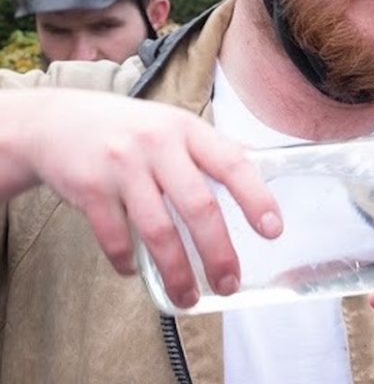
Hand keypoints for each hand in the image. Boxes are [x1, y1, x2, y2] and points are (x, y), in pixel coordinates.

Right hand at [8, 89, 282, 307]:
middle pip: (198, 206)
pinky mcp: (89, 187)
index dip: (255, 198)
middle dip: (218, 252)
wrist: (54, 122)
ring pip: (158, 230)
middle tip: (229, 283)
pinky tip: (135, 272)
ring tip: (188, 297)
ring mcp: (122, 165)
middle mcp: (158, 144)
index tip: (273, 230)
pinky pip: (115, 237)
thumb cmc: (128, 129)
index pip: (232, 163)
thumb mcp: (173, 126)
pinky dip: (127, 261)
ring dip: (177, 271)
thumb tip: (260, 169)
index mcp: (188, 130)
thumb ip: (209, 149)